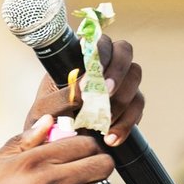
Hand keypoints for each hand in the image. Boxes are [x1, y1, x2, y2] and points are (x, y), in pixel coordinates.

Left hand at [24, 35, 145, 146]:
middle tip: (107, 93)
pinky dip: (126, 123)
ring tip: (104, 124)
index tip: (97, 70)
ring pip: (135, 79)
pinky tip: (111, 137)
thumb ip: (64, 96)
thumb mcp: (46, 108)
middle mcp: (104, 66)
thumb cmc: (46, 118)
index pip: (100, 41)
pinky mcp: (129, 103)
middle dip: (118, 72)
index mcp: (80, 59)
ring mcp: (119, 83)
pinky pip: (137, 107)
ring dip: (122, 101)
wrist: (54, 142)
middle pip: (125, 53)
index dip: (104, 51)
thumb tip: (87, 87)